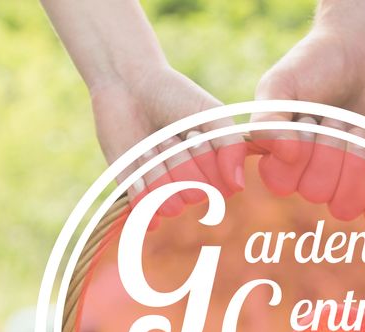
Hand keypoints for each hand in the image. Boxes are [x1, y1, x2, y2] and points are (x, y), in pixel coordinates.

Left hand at [40, 0, 243, 213]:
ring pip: (170, 206)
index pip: (221, 189)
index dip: (206, 160)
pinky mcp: (135, 197)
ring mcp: (163, 194)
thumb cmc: (173, 96)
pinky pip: (145, 212)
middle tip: (167, 135)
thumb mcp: (211, 114)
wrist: (126, 85)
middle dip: (179, 161)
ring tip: (149, 145)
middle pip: (195, 196)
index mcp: (214, 169)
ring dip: (158, 171)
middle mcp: (191, 186)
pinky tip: (136, 161)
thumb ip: (232, 147)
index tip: (193, 132)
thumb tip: (238, 186)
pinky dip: (140, 188)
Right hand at [252, 3, 364, 223]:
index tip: (307, 116)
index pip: (281, 184)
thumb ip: (267, 122)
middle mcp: (313, 175)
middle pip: (315, 193)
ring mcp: (348, 181)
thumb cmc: (318, 64)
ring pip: (344, 206)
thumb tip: (287, 156)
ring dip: (355, 163)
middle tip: (337, 113)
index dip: (298, 152)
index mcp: (283, 159)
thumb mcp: (280, 85)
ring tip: (360, 127)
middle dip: (330, 147)